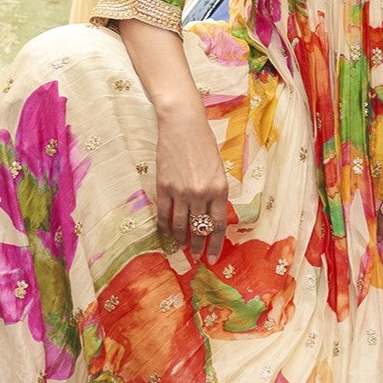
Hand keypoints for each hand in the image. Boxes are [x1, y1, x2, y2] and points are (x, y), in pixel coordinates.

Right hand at [155, 105, 228, 262]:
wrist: (182, 124)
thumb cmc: (204, 144)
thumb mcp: (218, 169)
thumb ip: (216, 193)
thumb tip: (211, 216)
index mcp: (220, 189)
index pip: (218, 225)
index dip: (215, 244)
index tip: (212, 258)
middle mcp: (202, 194)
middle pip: (199, 229)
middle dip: (198, 247)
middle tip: (196, 257)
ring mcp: (181, 192)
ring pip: (180, 225)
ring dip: (181, 239)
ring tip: (181, 247)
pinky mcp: (164, 187)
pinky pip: (163, 214)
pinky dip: (164, 227)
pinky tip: (166, 234)